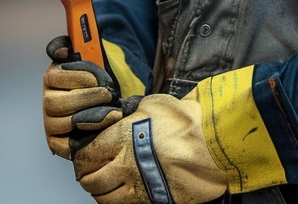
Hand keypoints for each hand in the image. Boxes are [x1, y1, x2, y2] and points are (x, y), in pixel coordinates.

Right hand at [43, 36, 138, 159]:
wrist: (114, 105)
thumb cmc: (102, 80)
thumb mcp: (92, 57)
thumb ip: (75, 45)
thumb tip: (60, 51)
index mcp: (52, 77)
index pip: (54, 77)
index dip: (79, 77)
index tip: (100, 79)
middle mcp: (48, 101)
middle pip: (57, 102)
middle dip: (88, 98)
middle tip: (110, 95)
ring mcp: (51, 124)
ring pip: (64, 122)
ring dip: (92, 116)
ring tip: (113, 112)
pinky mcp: (58, 144)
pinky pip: (65, 145)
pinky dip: (86, 135)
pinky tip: (105, 126)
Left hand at [72, 93, 227, 203]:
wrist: (216, 144)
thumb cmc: (188, 121)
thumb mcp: (152, 104)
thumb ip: (130, 113)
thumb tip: (119, 117)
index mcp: (122, 139)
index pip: (85, 155)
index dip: (81, 158)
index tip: (84, 157)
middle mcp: (127, 165)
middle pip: (91, 181)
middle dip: (87, 177)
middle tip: (91, 173)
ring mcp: (141, 186)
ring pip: (105, 199)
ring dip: (102, 192)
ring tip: (106, 185)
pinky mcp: (155, 200)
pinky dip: (120, 201)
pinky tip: (125, 192)